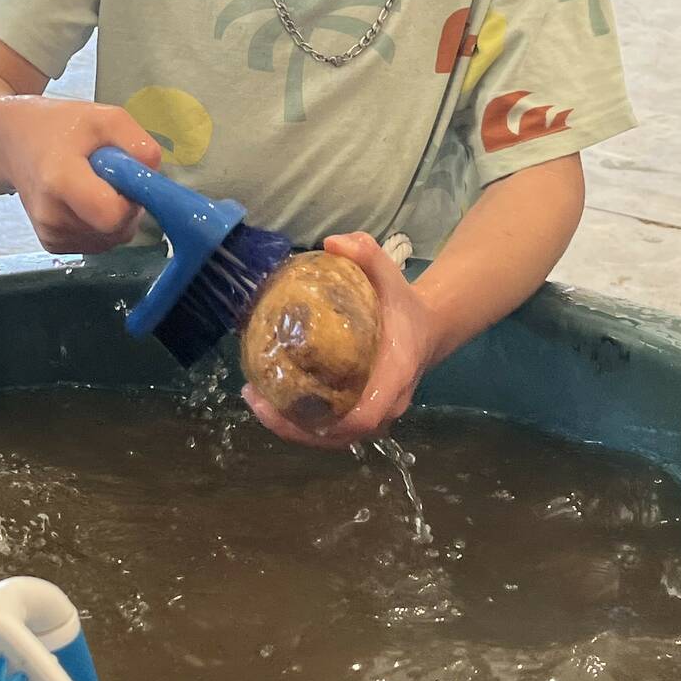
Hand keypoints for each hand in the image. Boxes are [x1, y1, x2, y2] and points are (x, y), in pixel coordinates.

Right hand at [0, 98, 161, 253]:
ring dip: (116, 214)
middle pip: (116, 230)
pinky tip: (85, 198)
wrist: (12, 142)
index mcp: (60, 179)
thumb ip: (138, 144)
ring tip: (93, 182)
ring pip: (111, 239)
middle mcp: (51, 216)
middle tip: (109, 174)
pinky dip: (101, 223)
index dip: (130, 199)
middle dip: (126, 204)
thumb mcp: (104, 117)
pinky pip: (99, 243)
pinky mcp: (53, 245)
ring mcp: (51, 234)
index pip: (112, 215)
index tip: (123, 175)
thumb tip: (155, 177)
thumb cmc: (59, 126)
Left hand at [242, 232, 438, 447]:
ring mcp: (373, 414)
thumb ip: (366, 253)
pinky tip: (269, 398)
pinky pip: (328, 427)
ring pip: (330, 437)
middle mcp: (386, 404)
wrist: (427, 327)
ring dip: (290, 427)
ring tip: (253, 398)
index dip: (332, 423)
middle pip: (340, 436)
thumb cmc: (402, 302)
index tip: (292, 409)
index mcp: (394, 376)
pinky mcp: (359, 413)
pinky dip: (298, 420)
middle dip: (294, 427)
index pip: (366, 416)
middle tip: (254, 399)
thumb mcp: (389, 272)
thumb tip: (332, 243)